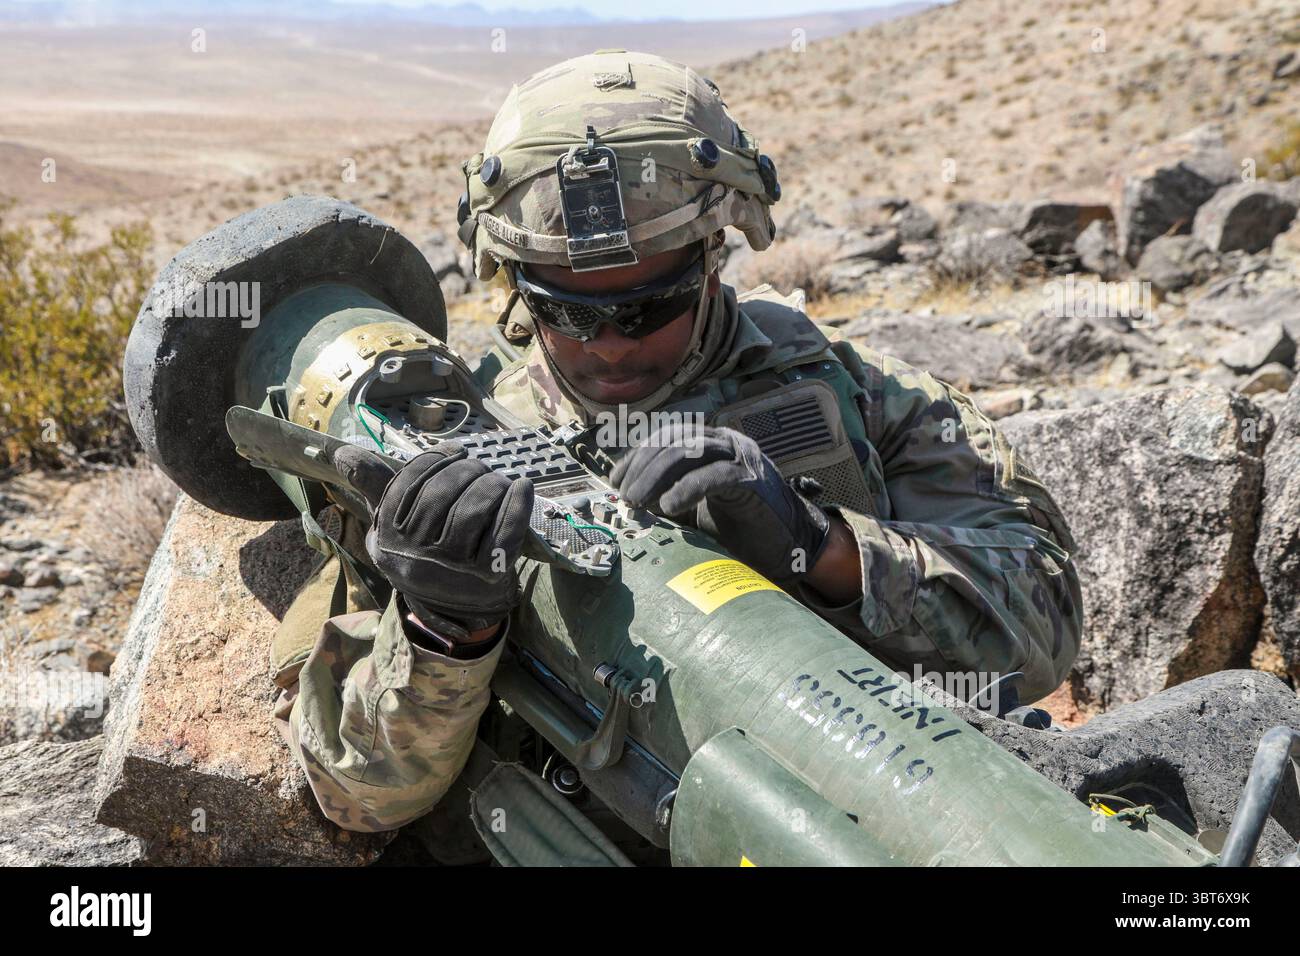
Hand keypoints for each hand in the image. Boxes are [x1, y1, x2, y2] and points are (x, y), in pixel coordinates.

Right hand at [357, 442, 533, 637]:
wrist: (457, 609)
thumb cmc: (426, 553)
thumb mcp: (394, 526)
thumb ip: (374, 487)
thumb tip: (341, 454)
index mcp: (388, 538)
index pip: (410, 483)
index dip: (437, 460)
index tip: (455, 451)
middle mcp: (414, 555)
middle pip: (444, 492)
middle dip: (467, 470)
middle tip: (480, 468)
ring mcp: (451, 568)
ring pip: (474, 506)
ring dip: (492, 484)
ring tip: (498, 481)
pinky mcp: (486, 575)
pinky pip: (505, 529)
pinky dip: (517, 503)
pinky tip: (521, 487)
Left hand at [609, 424, 829, 584]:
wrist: (787, 545)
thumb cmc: (739, 527)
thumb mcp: (694, 509)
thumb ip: (665, 498)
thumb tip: (626, 500)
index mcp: (711, 443)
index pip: (666, 436)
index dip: (637, 455)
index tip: (616, 480)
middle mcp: (725, 442)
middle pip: (673, 440)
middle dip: (643, 468)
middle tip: (625, 496)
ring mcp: (740, 457)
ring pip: (689, 451)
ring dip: (655, 476)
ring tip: (637, 501)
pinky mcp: (751, 479)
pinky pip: (712, 476)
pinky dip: (685, 489)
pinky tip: (667, 506)